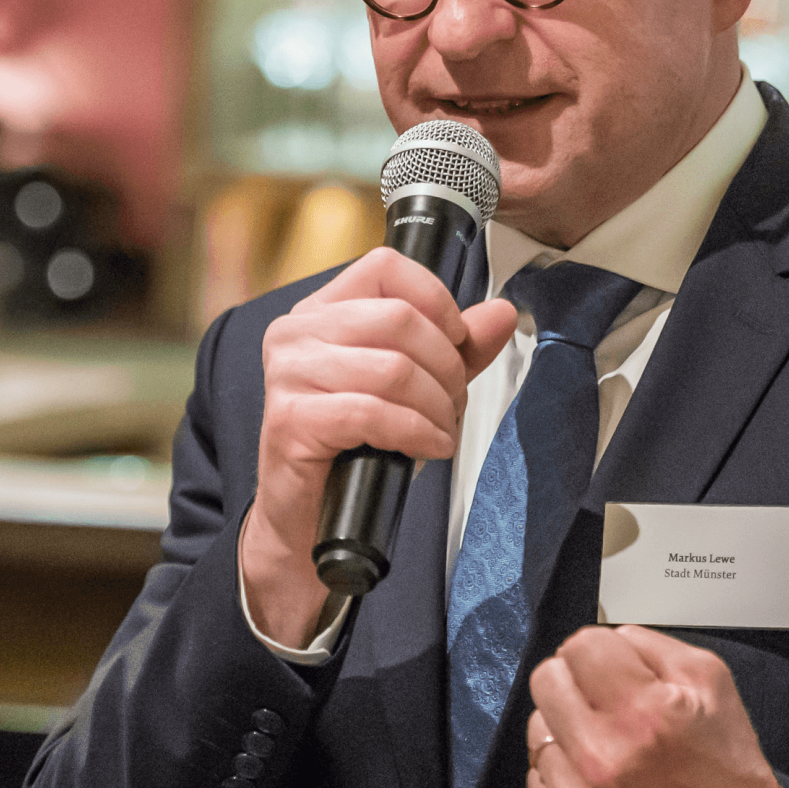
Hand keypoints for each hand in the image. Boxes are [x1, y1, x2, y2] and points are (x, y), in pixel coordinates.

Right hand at [239, 246, 517, 645]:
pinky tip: (430, 447)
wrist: (310, 520)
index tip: (457, 341)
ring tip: (441, 429)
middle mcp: (295, 333)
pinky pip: (373, 412)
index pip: (386, 267)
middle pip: (399, 320)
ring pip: (393, 368)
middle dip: (446, 367)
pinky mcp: (290, 420)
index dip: (437, 301)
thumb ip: (456, 348)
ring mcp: (287, 375)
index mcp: (321, 310)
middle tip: (453, 403)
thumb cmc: (357, 446)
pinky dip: (417, 433)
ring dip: (436, 406)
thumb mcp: (415, 387)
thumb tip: (501, 312)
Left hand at [526, 625, 787, 787]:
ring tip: (609, 747)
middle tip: (607, 701)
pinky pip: (537, 778)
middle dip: (577, 681)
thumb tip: (607, 637)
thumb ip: (653, 646)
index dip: (601, 651)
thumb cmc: (727, 771)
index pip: (580, 646)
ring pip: (537, 729)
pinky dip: (564, 774)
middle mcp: (605, 759)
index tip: (613, 666)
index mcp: (646, 714)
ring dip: (567, 729)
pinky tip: (601, 782)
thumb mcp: (713, 684)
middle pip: (547, 680)